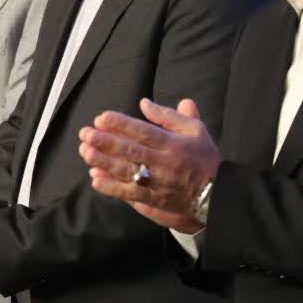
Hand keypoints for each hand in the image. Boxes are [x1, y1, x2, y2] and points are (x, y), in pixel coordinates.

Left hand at [79, 98, 219, 232]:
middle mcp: (165, 163)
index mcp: (174, 143)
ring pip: (128, 171)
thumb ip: (169, 115)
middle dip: (106, 142)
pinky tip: (95, 179)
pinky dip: (112, 187)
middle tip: (86, 133)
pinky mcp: (155, 199)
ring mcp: (159, 183)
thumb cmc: (203, 156)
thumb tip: (144, 102)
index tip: (101, 118)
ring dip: (104, 162)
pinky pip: (130, 193)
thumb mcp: (195, 130)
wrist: (218, 193)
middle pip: (132, 151)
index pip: (144, 131)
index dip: (121, 124)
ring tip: (85, 152)